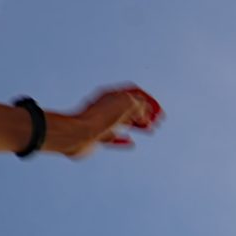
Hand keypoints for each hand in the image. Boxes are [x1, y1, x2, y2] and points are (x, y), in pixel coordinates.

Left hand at [39, 86, 163, 159]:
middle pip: (129, 107)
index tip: (159, 111)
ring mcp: (101, 122)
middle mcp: (106, 107)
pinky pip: (113, 137)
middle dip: (145, 113)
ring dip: (138, 125)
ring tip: (150, 130)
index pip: (134, 93)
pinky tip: (131, 142)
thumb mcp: (125, 105)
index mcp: (112, 96)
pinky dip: (123, 139)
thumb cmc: (99, 119)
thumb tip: (145, 111)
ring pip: (123, 122)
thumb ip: (138, 104)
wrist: (76, 135)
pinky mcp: (97, 137)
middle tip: (158, 121)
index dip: (148, 101)